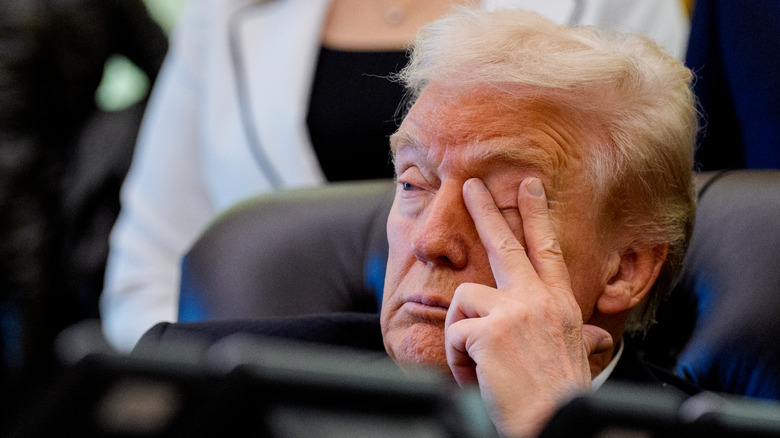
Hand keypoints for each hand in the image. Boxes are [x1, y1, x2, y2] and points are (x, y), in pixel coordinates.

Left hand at [444, 177, 611, 436]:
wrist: (554, 423)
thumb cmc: (560, 396)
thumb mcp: (577, 358)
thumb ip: (584, 339)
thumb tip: (602, 341)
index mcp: (561, 305)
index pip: (548, 249)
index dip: (537, 216)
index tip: (530, 187)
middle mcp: (541, 301)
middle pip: (507, 244)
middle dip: (486, 210)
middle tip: (470, 186)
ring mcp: (516, 311)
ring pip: (464, 299)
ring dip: (461, 336)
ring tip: (479, 366)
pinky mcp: (490, 330)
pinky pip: (454, 334)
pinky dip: (457, 361)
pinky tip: (478, 377)